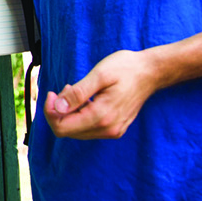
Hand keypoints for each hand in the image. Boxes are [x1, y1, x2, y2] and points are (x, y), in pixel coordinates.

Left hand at [43, 49, 163, 139]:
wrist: (151, 72)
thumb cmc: (126, 68)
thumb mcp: (99, 75)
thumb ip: (78, 93)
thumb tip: (57, 107)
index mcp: (101, 117)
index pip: (61, 128)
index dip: (50, 112)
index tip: (52, 93)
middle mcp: (107, 129)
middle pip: (67, 131)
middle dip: (59, 111)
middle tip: (66, 88)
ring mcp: (113, 131)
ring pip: (76, 131)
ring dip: (70, 113)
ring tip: (76, 90)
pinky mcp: (115, 128)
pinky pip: (88, 128)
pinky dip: (80, 115)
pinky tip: (86, 98)